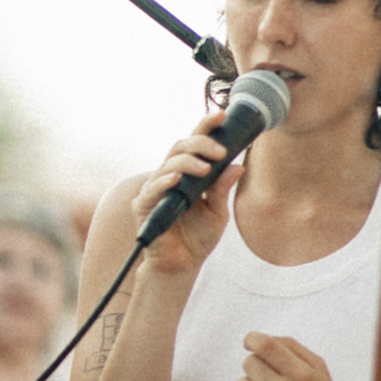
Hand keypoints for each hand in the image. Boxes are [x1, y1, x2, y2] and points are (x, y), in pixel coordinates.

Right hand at [129, 110, 244, 275]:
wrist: (181, 266)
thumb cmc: (197, 238)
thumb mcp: (217, 212)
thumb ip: (222, 189)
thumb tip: (238, 165)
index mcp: (187, 174)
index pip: (195, 143)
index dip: (206, 126)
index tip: (223, 115)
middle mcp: (169, 177)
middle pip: (180, 146)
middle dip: (200, 143)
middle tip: (220, 151)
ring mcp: (154, 190)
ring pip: (168, 164)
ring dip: (187, 162)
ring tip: (206, 168)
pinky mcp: (143, 206)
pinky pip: (152, 189)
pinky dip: (165, 182)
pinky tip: (178, 181)